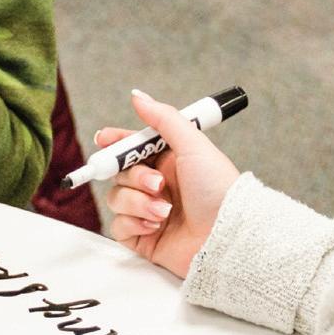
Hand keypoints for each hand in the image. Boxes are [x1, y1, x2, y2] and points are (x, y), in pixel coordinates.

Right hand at [100, 90, 240, 278]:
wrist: (229, 236)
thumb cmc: (219, 190)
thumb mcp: (193, 145)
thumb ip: (163, 118)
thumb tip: (138, 96)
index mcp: (167, 161)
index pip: (131, 148)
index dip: (115, 143)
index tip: (104, 138)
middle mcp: (156, 185)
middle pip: (120, 173)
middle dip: (135, 177)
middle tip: (156, 183)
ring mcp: (148, 212)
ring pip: (117, 198)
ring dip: (138, 203)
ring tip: (164, 210)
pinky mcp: (144, 238)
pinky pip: (119, 226)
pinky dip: (134, 223)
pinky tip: (156, 225)